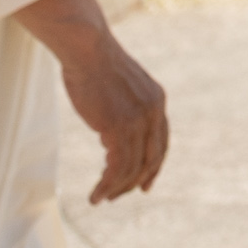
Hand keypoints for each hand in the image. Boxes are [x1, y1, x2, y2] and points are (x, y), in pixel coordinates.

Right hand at [11, 0, 169, 201]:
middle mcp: (154, 112)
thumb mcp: (119, 88)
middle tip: (118, 196)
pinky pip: (117, 167)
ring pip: (132, 167)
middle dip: (136, 181)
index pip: (161, 143)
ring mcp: (138, 120)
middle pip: (152, 159)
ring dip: (116, 188)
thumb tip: (111, 135)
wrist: (87, 49)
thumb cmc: (94, 65)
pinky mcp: (119, 127)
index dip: (154, 166)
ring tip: (100, 198)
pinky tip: (95, 194)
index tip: (145, 184)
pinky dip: (106, 185)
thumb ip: (123, 110)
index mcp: (157, 101)